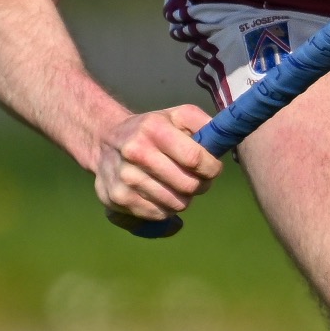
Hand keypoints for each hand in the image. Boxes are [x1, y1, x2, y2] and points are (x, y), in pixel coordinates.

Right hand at [94, 105, 219, 220]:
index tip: (213, 169)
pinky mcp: (118, 199)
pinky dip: (167, 207)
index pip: (195, 159)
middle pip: (188, 185)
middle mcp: (136, 153)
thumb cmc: (151, 129)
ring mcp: (125, 178)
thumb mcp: (177, 116)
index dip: (212, 168)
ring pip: (176, 204)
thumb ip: (204, 124)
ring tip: (177, 184)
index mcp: (153, 129)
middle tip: (198, 179)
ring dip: (184, 197)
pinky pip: (159, 214)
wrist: (104, 141)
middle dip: (201, 185)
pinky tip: (160, 193)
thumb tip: (225, 141)